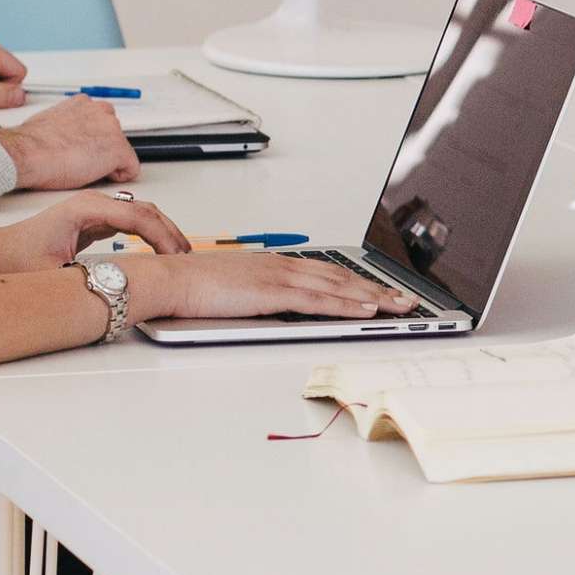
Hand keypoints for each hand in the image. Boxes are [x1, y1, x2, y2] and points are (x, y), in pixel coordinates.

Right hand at [0, 98, 139, 190]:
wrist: (27, 153)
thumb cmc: (31, 144)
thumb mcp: (50, 122)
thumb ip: (68, 124)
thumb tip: (68, 136)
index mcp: (84, 104)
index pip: (101, 122)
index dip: (93, 141)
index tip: (83, 150)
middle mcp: (101, 111)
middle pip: (114, 137)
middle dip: (102, 151)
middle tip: (81, 162)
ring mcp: (112, 129)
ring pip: (122, 152)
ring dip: (108, 163)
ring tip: (82, 168)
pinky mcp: (118, 149)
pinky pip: (130, 169)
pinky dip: (117, 177)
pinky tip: (95, 176)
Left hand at [0, 193, 190, 274]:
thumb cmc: (14, 260)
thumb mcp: (55, 274)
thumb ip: (90, 277)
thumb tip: (122, 287)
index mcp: (86, 209)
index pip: (139, 217)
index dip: (163, 237)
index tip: (177, 258)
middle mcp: (92, 204)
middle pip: (146, 211)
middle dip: (170, 233)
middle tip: (187, 258)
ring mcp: (93, 210)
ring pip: (141, 214)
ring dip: (162, 232)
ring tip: (179, 255)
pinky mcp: (92, 221)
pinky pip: (131, 222)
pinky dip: (149, 235)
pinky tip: (157, 251)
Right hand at [125, 249, 408, 324]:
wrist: (168, 279)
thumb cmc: (191, 286)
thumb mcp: (233, 289)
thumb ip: (257, 296)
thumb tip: (272, 309)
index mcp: (274, 264)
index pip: (326, 273)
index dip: (357, 283)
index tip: (380, 291)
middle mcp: (282, 265)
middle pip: (341, 277)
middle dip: (378, 289)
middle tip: (406, 299)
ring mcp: (279, 277)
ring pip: (339, 286)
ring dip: (374, 297)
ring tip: (400, 306)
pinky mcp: (273, 293)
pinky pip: (319, 300)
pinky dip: (347, 304)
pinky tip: (368, 310)